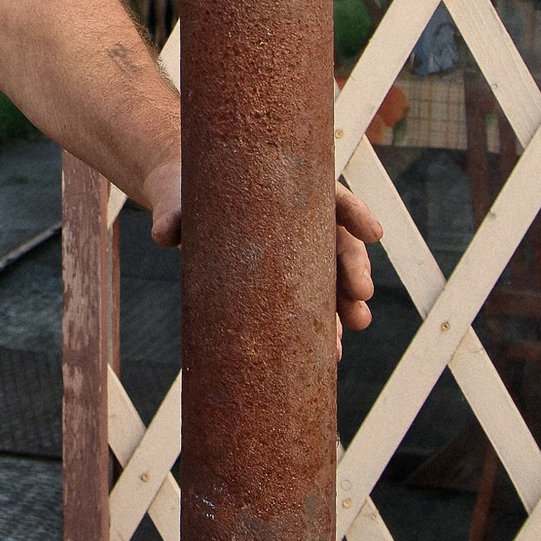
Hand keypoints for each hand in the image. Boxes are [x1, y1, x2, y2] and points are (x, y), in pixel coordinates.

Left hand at [147, 164, 381, 337]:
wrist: (183, 200)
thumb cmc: (187, 190)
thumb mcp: (178, 197)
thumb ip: (173, 213)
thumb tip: (166, 235)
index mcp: (288, 189)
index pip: (330, 195)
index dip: (356, 213)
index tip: (374, 233)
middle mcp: (300, 221)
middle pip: (339, 241)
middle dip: (355, 268)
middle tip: (361, 293)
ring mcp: (296, 253)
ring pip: (333, 276)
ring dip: (348, 302)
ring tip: (355, 324)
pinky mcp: (283, 282)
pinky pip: (310, 303)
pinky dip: (323, 326)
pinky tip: (332, 351)